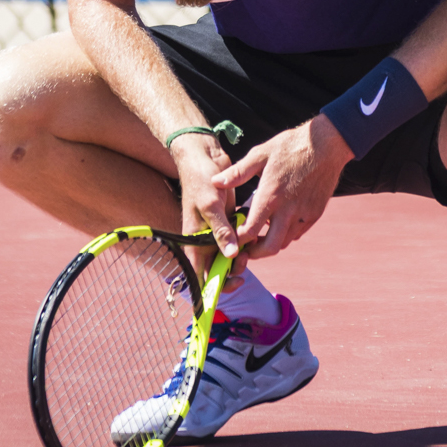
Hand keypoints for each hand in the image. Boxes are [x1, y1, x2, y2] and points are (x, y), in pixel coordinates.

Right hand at [169, 132, 240, 279]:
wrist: (203, 158)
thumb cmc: (201, 180)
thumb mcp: (211, 205)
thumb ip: (220, 231)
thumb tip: (230, 256)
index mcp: (193, 241)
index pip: (198, 274)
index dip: (211, 287)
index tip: (231, 286)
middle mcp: (202, 240)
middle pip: (216, 270)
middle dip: (231, 272)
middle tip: (245, 262)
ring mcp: (214, 232)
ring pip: (228, 256)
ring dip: (240, 257)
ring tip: (250, 248)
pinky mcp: (225, 222)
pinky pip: (235, 240)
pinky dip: (244, 242)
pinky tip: (254, 236)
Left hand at [211, 114, 353, 274]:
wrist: (327, 144)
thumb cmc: (291, 146)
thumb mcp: (260, 154)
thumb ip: (238, 172)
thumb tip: (216, 182)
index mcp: (270, 196)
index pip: (250, 231)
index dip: (239, 239)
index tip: (233, 236)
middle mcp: (288, 210)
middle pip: (270, 247)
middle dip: (256, 253)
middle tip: (247, 247)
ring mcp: (304, 213)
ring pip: (286, 241)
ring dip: (272, 241)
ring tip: (262, 232)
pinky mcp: (315, 213)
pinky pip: (299, 233)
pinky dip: (287, 233)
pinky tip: (280, 221)